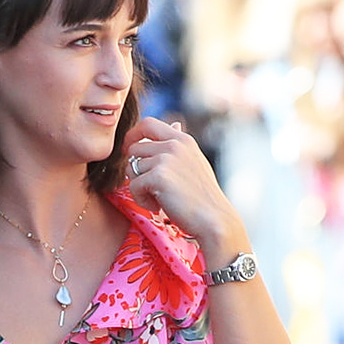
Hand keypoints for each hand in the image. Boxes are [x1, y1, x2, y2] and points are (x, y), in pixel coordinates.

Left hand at [122, 117, 247, 257]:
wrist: (213, 219)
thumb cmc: (200, 195)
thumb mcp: (193, 161)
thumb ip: (178, 146)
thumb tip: (174, 123)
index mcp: (182, 139)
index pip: (147, 124)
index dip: (132, 136)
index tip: (129, 152)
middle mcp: (174, 144)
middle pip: (134, 149)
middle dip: (135, 170)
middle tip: (151, 188)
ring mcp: (166, 159)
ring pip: (131, 169)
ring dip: (140, 188)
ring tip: (159, 199)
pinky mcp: (158, 176)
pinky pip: (133, 186)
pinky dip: (141, 199)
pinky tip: (157, 206)